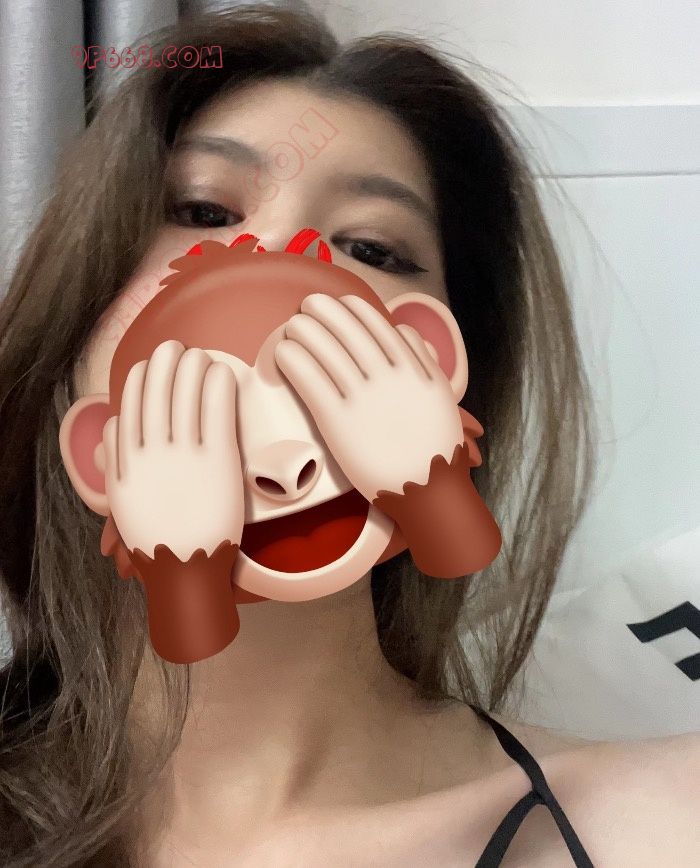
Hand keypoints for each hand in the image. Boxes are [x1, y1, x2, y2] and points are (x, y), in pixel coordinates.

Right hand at [102, 340, 244, 562]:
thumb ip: (115, 460)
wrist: (187, 568)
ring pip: (185, 394)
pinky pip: (216, 411)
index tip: (150, 364)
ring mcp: (185, 455)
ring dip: (192, 366)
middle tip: (178, 347)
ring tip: (201, 354)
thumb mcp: (123, 498)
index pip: (130, 402)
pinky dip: (218, 385)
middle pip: (157, 390)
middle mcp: (152, 452)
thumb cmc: (157, 535)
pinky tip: (221, 372)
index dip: (141, 377)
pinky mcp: (218, 461)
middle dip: (166, 361)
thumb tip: (112, 424)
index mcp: (127, 460)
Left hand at [274, 293, 463, 501]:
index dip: (353, 310)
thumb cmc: (434, 448)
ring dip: (306, 332)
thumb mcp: (440, 396)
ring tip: (292, 326)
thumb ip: (424, 360)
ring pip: (328, 352)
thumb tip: (402, 330)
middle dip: (324, 313)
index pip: (377, 326)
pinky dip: (296, 362)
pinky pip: (312, 382)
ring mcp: (363, 399)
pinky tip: (284, 353)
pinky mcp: (340, 423)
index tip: (339, 302)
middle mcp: (388, 378)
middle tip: (307, 305)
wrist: (427, 491)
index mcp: (413, 370)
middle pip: (348, 333)